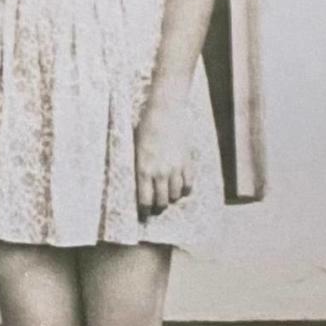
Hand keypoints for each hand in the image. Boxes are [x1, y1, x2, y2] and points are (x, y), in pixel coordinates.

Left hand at [135, 98, 193, 217]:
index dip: (145, 211)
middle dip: (158, 206)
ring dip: (171, 197)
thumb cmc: (146, 126)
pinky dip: (185, 189)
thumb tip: (142, 183)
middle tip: (156, 205)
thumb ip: (140, 166)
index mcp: (143, 169)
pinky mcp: (187, 162)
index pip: (145, 200)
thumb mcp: (136, 148)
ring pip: (175, 195)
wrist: (166, 110)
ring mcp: (175, 168)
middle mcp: (160, 172)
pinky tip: (181, 187)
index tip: (144, 215)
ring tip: (167, 194)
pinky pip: (188, 184)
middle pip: (161, 201)